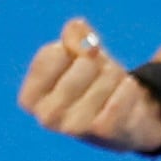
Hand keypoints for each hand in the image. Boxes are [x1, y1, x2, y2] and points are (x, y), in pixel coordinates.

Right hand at [17, 19, 160, 153]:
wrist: (125, 123)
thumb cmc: (94, 85)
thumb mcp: (81, 55)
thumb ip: (74, 36)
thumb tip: (76, 27)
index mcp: (31, 99)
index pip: (52, 53)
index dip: (73, 49)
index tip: (76, 65)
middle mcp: (47, 117)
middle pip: (85, 63)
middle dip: (100, 64)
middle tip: (101, 81)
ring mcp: (74, 128)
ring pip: (108, 77)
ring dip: (118, 77)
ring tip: (114, 91)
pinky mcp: (103, 133)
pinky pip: (123, 94)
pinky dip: (130, 89)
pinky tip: (126, 98)